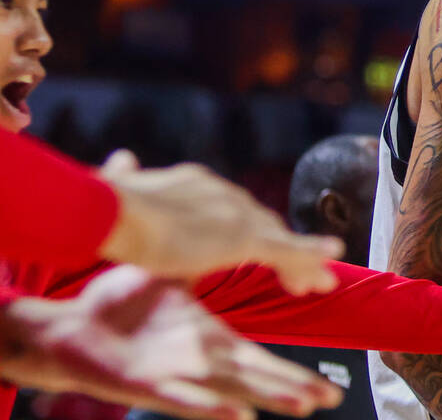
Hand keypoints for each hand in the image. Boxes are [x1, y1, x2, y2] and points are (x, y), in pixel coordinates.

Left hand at [0, 265, 343, 419]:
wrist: (69, 331)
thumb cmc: (119, 309)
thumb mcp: (167, 277)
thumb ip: (196, 258)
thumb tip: (217, 225)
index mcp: (206, 342)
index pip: (258, 359)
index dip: (291, 371)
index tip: (326, 385)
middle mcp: (197, 364)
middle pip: (254, 378)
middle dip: (291, 387)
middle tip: (329, 399)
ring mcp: (174, 376)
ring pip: (227, 391)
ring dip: (263, 398)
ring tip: (302, 406)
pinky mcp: (146, 384)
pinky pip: (182, 397)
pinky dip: (209, 406)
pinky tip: (238, 416)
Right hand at [96, 151, 343, 294]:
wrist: (114, 213)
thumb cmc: (107, 207)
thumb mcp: (120, 192)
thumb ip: (126, 179)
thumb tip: (119, 159)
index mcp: (194, 185)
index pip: (232, 209)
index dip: (249, 229)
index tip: (257, 246)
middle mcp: (221, 193)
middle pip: (262, 221)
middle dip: (283, 247)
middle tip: (300, 276)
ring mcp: (233, 213)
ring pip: (279, 237)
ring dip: (302, 260)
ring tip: (320, 283)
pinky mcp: (241, 237)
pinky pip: (286, 247)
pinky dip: (312, 251)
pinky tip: (334, 256)